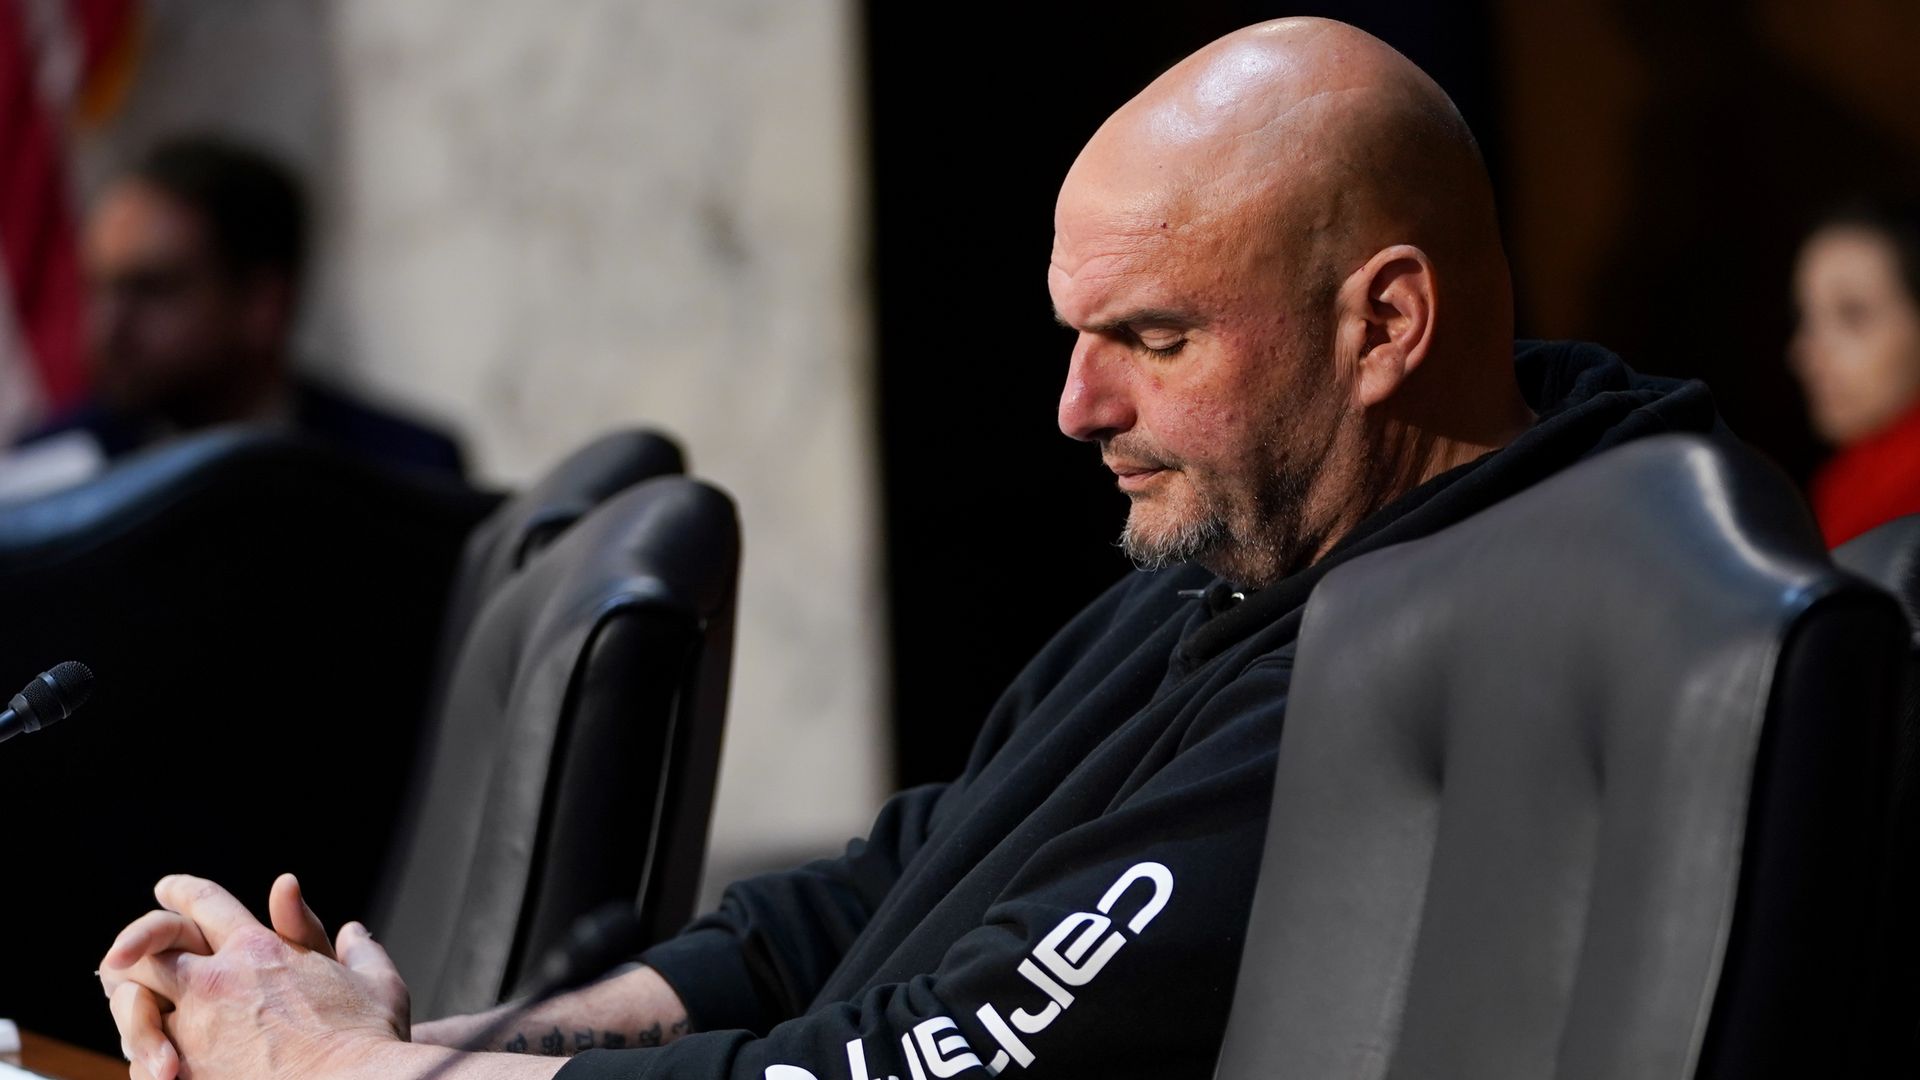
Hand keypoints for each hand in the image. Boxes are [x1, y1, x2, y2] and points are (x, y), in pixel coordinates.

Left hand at [100, 874, 409, 1079]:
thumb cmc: (371, 1043)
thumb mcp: (378, 984)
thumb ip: (360, 951)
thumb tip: (353, 931)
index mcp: (260, 950)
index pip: (204, 902)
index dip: (182, 891)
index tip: (167, 889)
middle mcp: (217, 982)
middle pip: (150, 946)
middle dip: (135, 946)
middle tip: (125, 955)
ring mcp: (193, 1032)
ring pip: (133, 1003)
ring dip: (133, 1008)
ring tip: (139, 1016)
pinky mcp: (184, 1077)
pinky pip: (140, 1061)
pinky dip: (144, 1059)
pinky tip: (159, 1065)